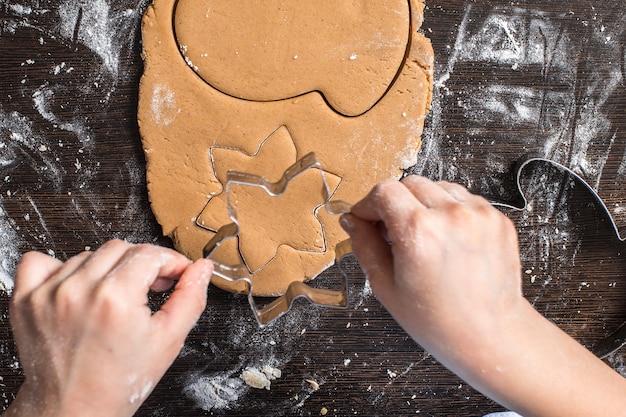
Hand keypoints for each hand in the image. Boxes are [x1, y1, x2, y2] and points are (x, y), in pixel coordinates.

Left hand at [6, 240, 212, 416]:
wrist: (72, 410)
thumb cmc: (118, 383)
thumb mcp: (168, 341)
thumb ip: (191, 298)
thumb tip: (201, 269)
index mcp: (116, 298)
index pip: (151, 254)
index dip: (171, 262)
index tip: (175, 274)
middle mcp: (80, 290)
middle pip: (122, 248)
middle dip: (143, 264)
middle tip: (150, 288)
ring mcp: (48, 293)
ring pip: (88, 254)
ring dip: (107, 268)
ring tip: (115, 296)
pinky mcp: (26, 299)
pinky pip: (40, 261)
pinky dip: (60, 268)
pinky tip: (77, 287)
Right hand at [340, 176, 523, 368]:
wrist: (489, 335)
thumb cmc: (439, 320)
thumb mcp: (386, 287)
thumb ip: (364, 246)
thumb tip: (352, 221)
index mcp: (419, 232)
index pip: (384, 191)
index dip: (369, 205)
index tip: (367, 220)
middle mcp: (451, 216)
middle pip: (409, 184)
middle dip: (395, 203)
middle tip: (393, 233)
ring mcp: (478, 215)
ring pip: (437, 187)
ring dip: (423, 204)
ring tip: (424, 238)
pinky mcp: (496, 218)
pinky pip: (462, 199)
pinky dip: (449, 212)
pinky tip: (446, 241)